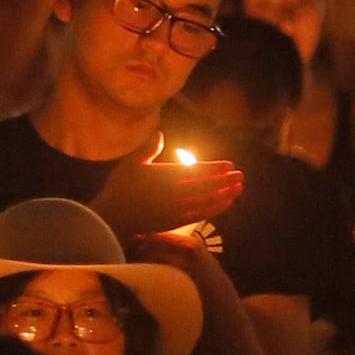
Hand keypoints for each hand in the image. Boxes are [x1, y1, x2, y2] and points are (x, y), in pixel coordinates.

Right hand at [91, 155, 238, 238]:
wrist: (113, 216)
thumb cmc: (121, 187)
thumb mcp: (131, 163)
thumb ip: (147, 148)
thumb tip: (159, 132)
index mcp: (165, 176)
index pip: (197, 171)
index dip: (215, 168)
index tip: (229, 165)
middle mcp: (175, 192)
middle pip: (207, 186)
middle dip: (226, 180)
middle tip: (240, 175)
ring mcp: (177, 208)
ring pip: (208, 200)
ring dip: (226, 194)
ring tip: (239, 189)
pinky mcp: (177, 221)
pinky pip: (202, 214)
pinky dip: (216, 208)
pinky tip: (225, 203)